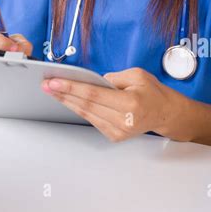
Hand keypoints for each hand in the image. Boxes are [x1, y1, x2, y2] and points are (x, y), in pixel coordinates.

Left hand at [40, 67, 173, 141]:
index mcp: (130, 103)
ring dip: (67, 101)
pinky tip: (68, 100)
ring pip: (86, 114)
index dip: (72, 88)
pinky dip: (78, 109)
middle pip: (86, 105)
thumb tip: (91, 81)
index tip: (54, 82)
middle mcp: (123, 120)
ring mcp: (118, 131)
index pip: (94, 95)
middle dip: (64, 93)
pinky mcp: (114, 136)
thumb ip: (113, 77)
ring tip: (52, 90)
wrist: (164, 113)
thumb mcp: (137, 75)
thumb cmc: (152, 92)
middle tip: (46, 84)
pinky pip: (91, 120)